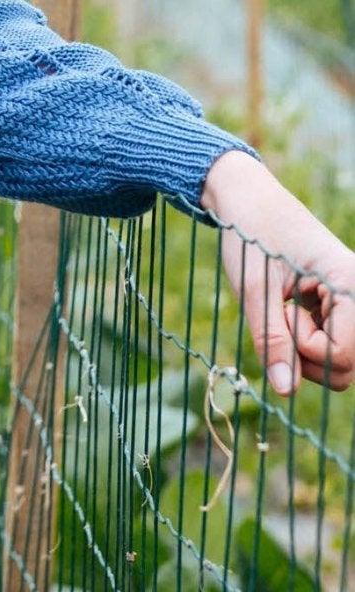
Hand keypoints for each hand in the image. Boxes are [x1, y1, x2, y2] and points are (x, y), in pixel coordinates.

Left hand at [200, 148, 354, 394]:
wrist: (247, 200)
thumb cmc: (250, 236)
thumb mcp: (254, 289)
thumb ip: (271, 340)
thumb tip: (285, 391)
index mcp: (349, 283)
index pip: (343, 354)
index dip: (304, 348)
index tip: (282, 312)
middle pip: (345, 367)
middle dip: (305, 355)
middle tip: (281, 315)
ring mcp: (351, 304)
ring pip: (339, 363)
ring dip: (304, 351)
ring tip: (284, 313)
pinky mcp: (339, 309)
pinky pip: (330, 347)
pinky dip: (305, 341)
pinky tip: (289, 313)